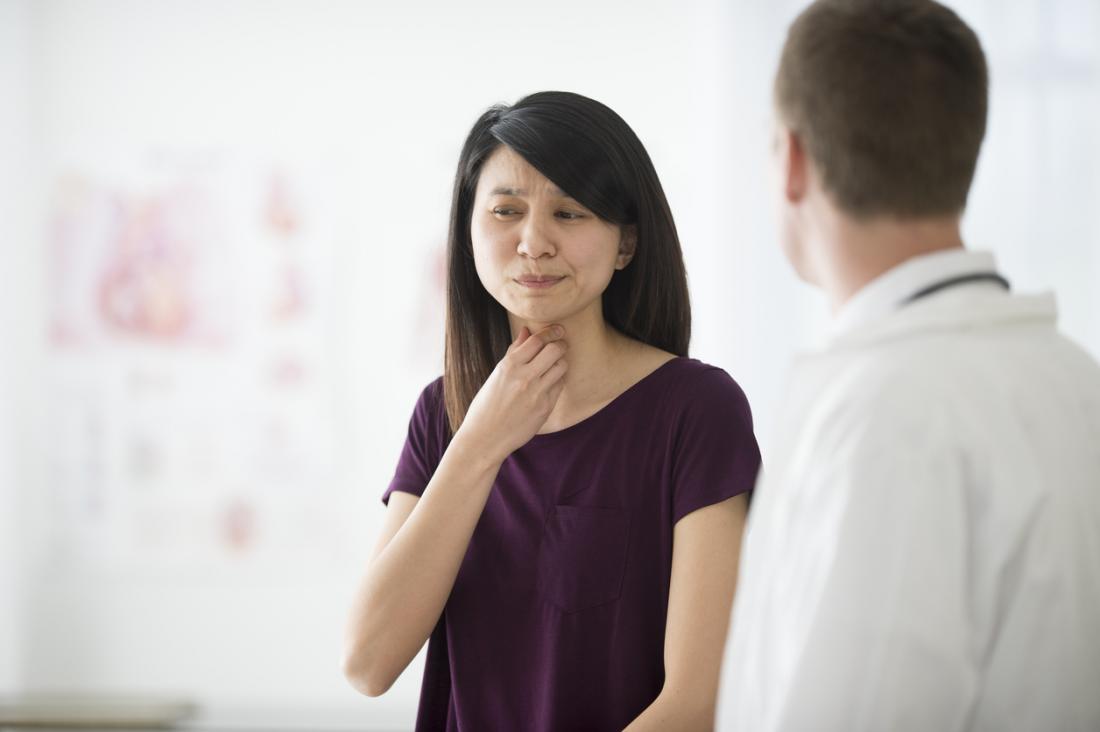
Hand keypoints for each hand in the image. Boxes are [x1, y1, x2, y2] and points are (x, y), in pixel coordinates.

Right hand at [455, 325, 568, 463]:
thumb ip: (515, 352)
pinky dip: (558, 380)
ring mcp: (536, 393)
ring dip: (561, 362)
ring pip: (562, 366)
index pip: (537, 340)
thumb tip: (527, 330)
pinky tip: (551, 381)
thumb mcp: (497, 374)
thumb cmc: (487, 404)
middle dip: (561, 344)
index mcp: (508, 365)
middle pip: (554, 350)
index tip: (558, 329)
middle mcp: (523, 377)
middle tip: (561, 345)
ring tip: (555, 364)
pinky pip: (559, 386)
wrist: (485, 437)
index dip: (551, 331)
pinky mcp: (545, 407)